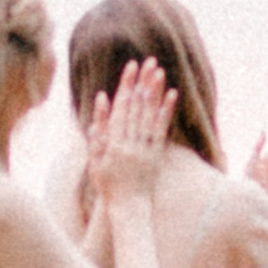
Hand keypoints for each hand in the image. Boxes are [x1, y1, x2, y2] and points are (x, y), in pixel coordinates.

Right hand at [85, 56, 174, 198]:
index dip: (126, 85)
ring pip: (149, 115)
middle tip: (148, 60)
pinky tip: (171, 94)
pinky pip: (161, 130)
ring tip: (159, 71)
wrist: (127, 208)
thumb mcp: (95, 159)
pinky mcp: (156, 154)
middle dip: (142, 82)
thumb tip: (102, 99)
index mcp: (112, 143)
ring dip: (155, 92)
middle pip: (136, 107)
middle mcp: (129, 143)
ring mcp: (144, 149)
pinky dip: (166, 111)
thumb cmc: (107, 183)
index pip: (120, 108)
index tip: (131, 66)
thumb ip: (98, 129)